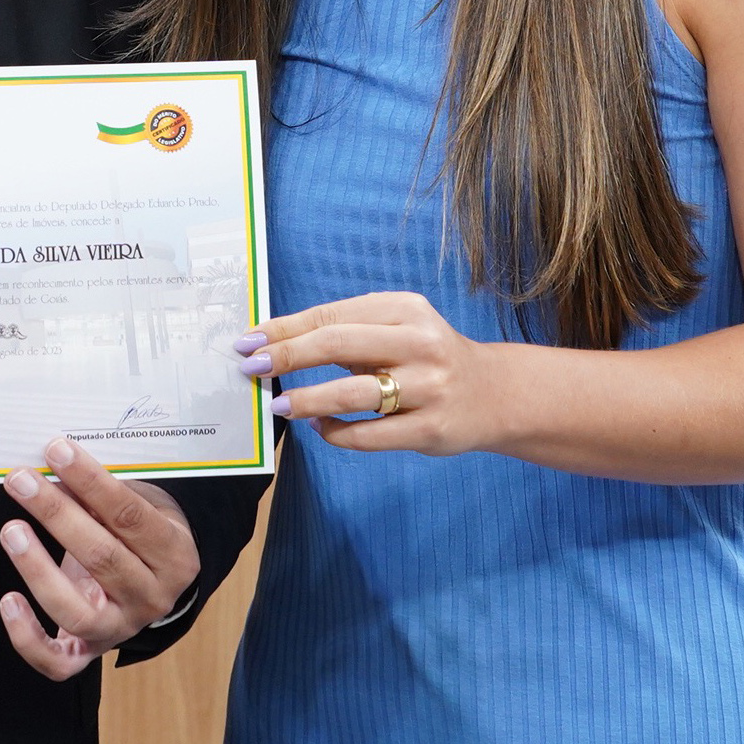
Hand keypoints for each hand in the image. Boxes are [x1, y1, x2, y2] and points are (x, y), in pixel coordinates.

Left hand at [0, 436, 199, 678]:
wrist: (156, 583)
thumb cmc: (141, 533)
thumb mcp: (142, 504)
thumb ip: (104, 493)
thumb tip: (53, 469)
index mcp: (174, 556)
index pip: (130, 516)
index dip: (91, 481)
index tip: (56, 452)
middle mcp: (151, 598)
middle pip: (102, 558)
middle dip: (56, 514)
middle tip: (21, 481)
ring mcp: (120, 630)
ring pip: (76, 612)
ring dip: (37, 569)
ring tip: (12, 531)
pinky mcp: (90, 652)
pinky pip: (58, 661)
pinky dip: (28, 638)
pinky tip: (8, 600)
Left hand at [238, 292, 507, 454]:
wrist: (495, 394)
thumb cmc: (429, 358)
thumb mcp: (399, 328)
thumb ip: (350, 332)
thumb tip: (278, 344)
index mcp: (405, 309)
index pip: (331, 315)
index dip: (284, 328)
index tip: (248, 341)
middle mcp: (420, 342)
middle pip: (338, 344)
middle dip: (288, 356)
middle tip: (252, 368)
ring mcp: (428, 387)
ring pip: (353, 393)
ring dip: (308, 400)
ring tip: (280, 405)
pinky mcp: (431, 428)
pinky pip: (371, 434)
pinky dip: (338, 433)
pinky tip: (321, 428)